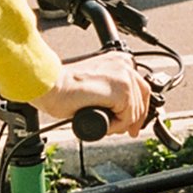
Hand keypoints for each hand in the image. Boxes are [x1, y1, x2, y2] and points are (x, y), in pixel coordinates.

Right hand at [33, 52, 151, 136]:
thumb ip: (111, 91)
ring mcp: (125, 76)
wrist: (50, 85)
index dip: (139, 108)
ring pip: (134, 111)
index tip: (133, 123)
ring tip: (103, 125)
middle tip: (129, 132)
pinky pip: (126, 118)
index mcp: (119, 60)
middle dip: (135, 119)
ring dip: (120, 124)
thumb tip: (122, 110)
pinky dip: (114, 126)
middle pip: (143, 98)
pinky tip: (102, 124)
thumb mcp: (95, 85)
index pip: (141, 87)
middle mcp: (125, 64)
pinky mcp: (122, 90)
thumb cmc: (63, 86)